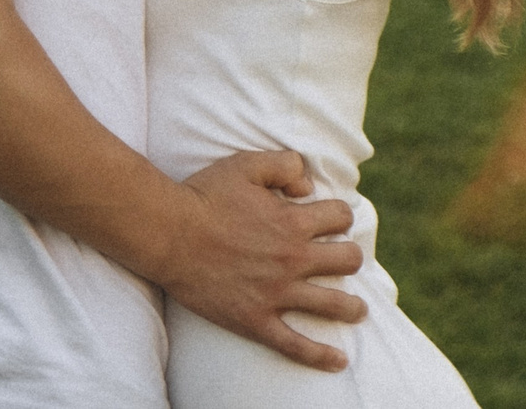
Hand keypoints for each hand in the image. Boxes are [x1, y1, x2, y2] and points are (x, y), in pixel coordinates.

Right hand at [154, 149, 366, 371]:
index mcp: (293, 221)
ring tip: (357, 309)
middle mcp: (293, 258)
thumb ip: (284, 165)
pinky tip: (339, 361)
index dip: (340, 215)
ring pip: (335, 304)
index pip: (341, 217)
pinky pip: (296, 345)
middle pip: (348, 260)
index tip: (333, 220)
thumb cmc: (204, 196)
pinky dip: (321, 356)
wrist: (169, 234)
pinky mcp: (257, 320)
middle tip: (344, 260)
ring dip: (352, 307)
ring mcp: (277, 293)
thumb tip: (309, 185)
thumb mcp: (246, 164)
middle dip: (350, 257)